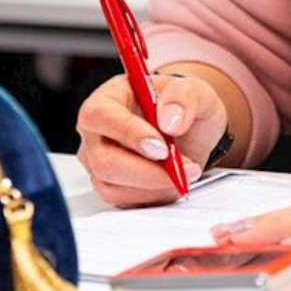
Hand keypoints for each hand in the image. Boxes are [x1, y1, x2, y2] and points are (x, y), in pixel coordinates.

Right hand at [74, 70, 226, 207]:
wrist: (189, 130)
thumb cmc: (182, 106)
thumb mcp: (194, 90)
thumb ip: (184, 97)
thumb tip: (170, 120)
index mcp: (109, 97)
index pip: (101, 114)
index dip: (129, 133)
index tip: (162, 148)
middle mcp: (96, 130)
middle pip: (103, 159)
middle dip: (146, 170)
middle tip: (181, 168)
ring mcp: (99, 159)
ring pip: (112, 185)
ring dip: (154, 185)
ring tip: (183, 172)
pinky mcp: (109, 184)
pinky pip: (123, 200)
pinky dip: (152, 196)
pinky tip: (171, 182)